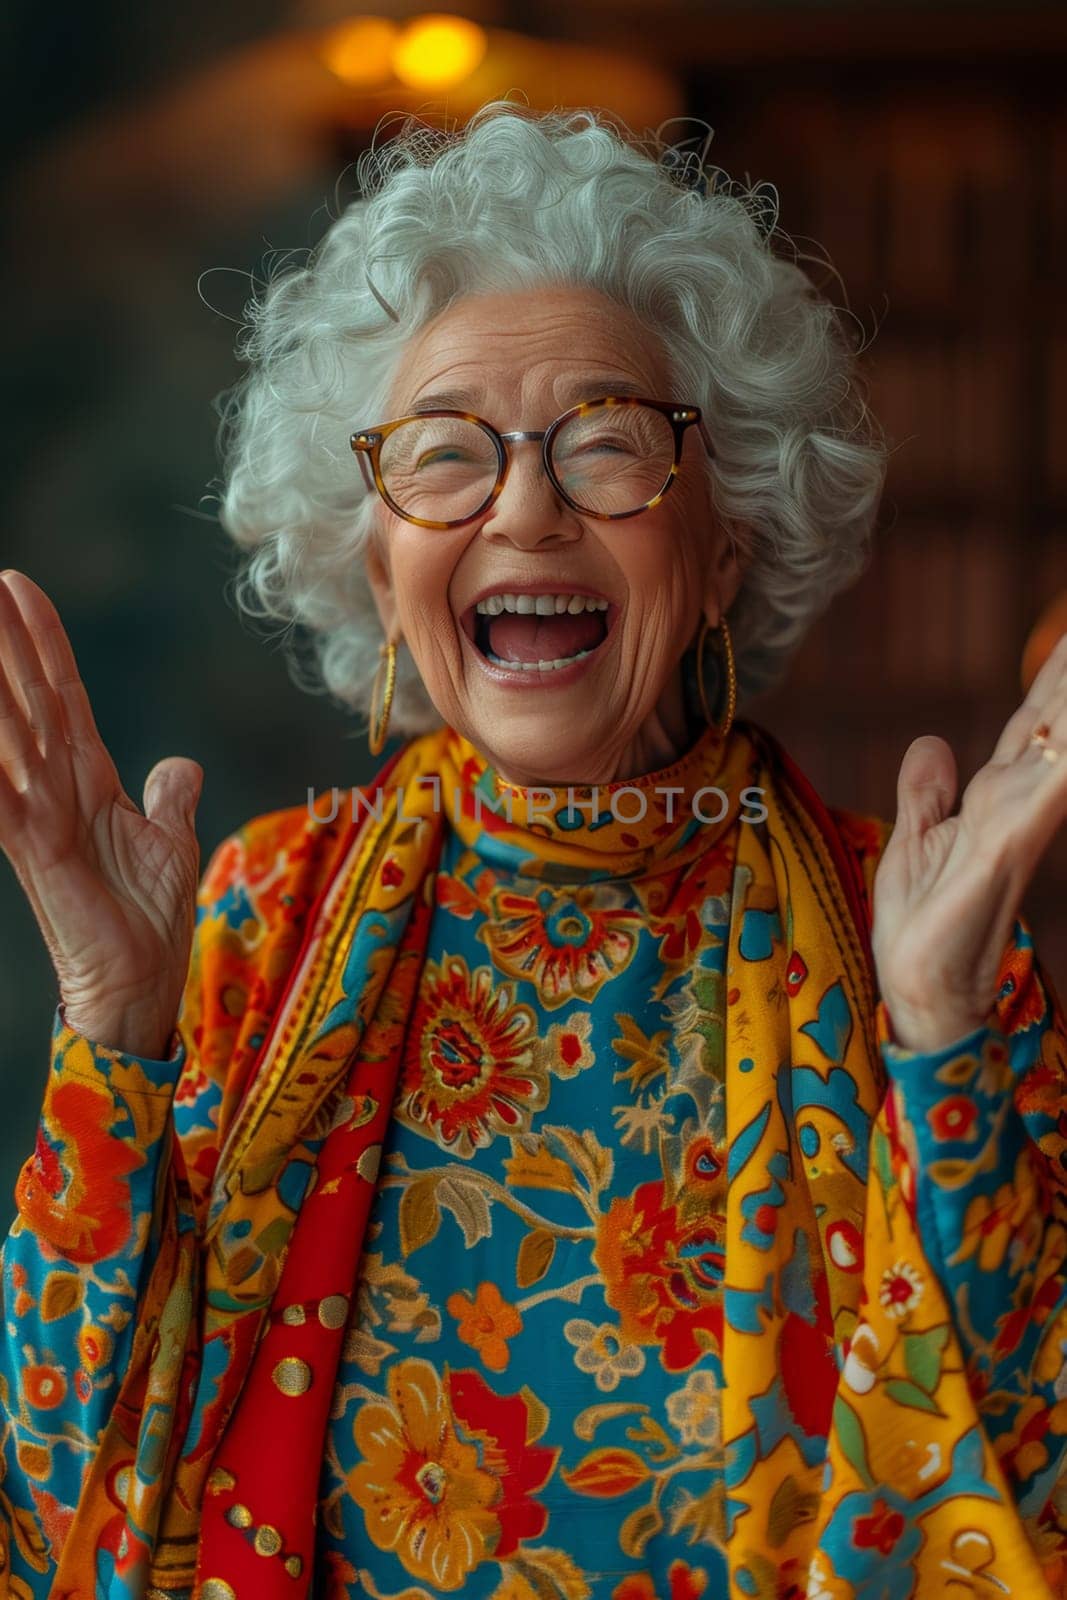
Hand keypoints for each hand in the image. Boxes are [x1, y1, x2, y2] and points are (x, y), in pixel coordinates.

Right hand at [0, 570, 202, 1058]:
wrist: (141, 982)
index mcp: (86, 778)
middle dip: (4, 640)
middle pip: (24, 696)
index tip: (20, 587)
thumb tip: (178, 762)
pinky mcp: (34, 847)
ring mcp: (39, 814)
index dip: (42, 640)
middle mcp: (54, 787)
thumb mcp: (170, 841)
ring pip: (6, 731)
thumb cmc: (148, 917)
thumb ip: (170, 796)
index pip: (59, 692)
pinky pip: (0, 795)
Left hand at [872, 632, 1066, 1053]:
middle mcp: (1019, 801)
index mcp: (998, 796)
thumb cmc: (923, 925)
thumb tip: (932, 741)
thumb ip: (927, 792)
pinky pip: (1041, 789)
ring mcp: (1017, 821)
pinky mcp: (1000, 846)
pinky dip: (1061, 757)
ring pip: (1062, 742)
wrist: (920, 991)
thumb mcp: (916, 838)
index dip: (1059, 674)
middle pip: (1059, 716)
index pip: (1037, 720)